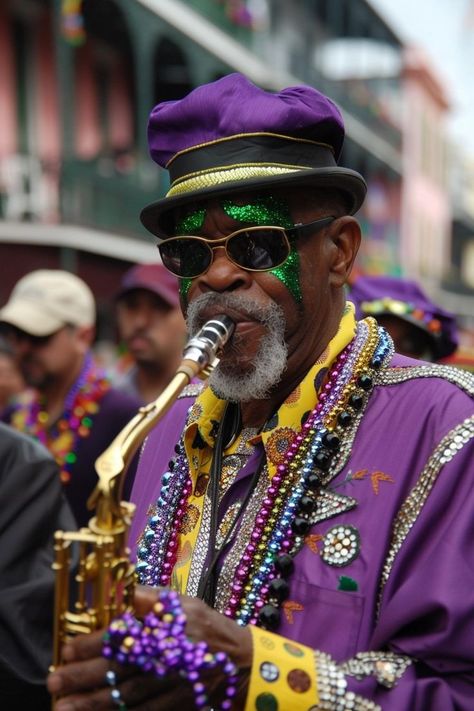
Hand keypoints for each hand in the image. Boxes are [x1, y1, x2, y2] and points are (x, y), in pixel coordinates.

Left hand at [47, 586, 251, 709]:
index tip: (67, 650)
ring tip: (64, 708)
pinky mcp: (175, 706)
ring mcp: (170, 686)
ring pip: (126, 697)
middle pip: (119, 669)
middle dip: (84, 676)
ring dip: (93, 703)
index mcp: (166, 629)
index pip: (124, 635)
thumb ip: (148, 598)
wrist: (241, 662)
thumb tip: (118, 590)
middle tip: (54, 681)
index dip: (93, 643)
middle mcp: (166, 658)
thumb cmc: (206, 627)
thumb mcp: (182, 603)